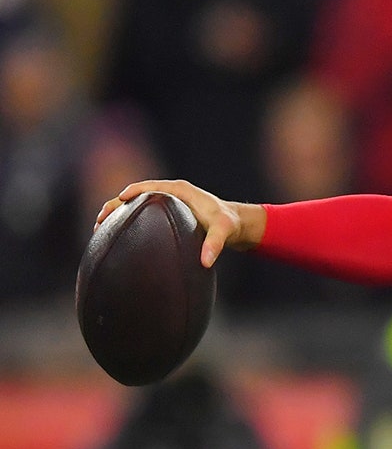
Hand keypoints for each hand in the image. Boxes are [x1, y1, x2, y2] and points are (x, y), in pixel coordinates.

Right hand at [96, 179, 264, 267]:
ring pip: (135, 205)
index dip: (132, 192)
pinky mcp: (164, 214)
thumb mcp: (224, 231)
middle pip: (136, 195)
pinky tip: (115, 236)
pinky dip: (127, 221)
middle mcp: (170, 194)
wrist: (235, 224)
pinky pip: (141, 214)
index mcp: (180, 191)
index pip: (150, 186)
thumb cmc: (229, 224)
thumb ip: (215, 244)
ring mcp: (166, 203)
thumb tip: (205, 262)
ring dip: (117, 214)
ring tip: (99, 229)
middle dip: (115, 205)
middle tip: (99, 220)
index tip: (119, 200)